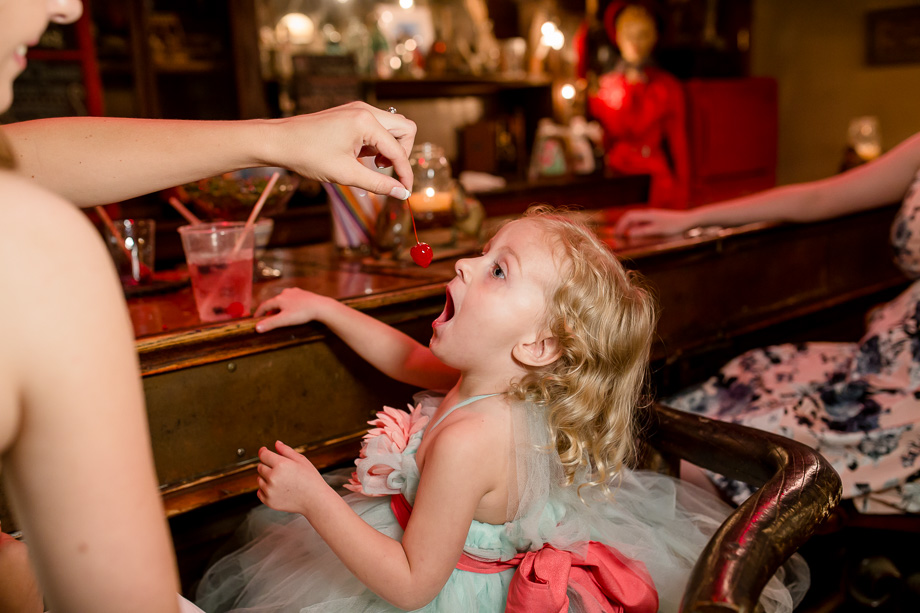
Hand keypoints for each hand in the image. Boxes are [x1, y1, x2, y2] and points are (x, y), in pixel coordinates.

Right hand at [254, 288, 330, 332]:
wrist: (320, 306)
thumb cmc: (302, 313)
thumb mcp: (284, 320)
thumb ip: (270, 324)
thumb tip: (257, 328)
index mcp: (279, 299)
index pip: (264, 305)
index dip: (259, 312)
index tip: (255, 318)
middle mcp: (285, 293)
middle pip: (273, 302)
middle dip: (269, 310)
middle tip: (268, 319)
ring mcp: (294, 292)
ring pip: (283, 300)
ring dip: (279, 307)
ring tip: (280, 315)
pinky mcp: (303, 293)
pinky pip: (292, 299)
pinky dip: (288, 304)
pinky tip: (292, 309)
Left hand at [256, 441, 323, 514]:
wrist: (315, 500)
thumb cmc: (311, 479)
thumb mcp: (301, 460)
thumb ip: (286, 450)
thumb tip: (276, 443)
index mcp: (281, 465)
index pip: (263, 455)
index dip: (263, 451)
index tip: (264, 450)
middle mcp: (273, 477)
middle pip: (260, 467)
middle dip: (267, 465)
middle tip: (281, 470)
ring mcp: (270, 491)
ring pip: (259, 479)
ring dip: (266, 478)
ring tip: (282, 481)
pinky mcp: (269, 501)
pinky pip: (260, 492)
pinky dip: (266, 490)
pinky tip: (278, 489)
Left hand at [266, 101, 416, 198]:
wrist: (280, 141)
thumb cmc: (308, 155)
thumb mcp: (346, 174)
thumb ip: (378, 184)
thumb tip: (402, 194)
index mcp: (365, 122)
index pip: (398, 149)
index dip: (405, 173)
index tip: (405, 192)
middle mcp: (365, 110)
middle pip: (405, 129)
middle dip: (402, 153)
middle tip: (384, 170)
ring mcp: (358, 109)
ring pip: (393, 126)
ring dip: (390, 147)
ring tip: (371, 164)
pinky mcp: (352, 113)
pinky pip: (378, 126)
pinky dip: (377, 142)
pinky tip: (361, 155)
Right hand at [613, 207, 695, 236]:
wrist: (688, 220)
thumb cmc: (674, 226)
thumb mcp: (658, 230)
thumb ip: (643, 231)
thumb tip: (629, 233)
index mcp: (647, 215)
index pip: (628, 217)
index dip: (620, 225)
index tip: (616, 234)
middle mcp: (648, 214)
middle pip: (630, 217)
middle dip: (622, 225)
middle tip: (616, 235)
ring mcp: (652, 216)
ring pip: (636, 219)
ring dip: (628, 226)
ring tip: (624, 235)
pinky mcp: (656, 219)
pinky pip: (641, 222)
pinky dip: (635, 227)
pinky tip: (637, 233)